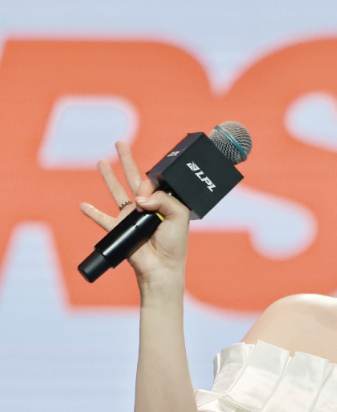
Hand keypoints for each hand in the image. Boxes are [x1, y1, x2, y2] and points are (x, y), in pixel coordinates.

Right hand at [78, 140, 189, 286]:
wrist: (161, 268)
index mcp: (162, 203)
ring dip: (109, 178)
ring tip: (101, 161)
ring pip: (117, 193)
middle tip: (120, 143)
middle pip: (134, 179)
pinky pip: (102, 219)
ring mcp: (132, 218)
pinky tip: (83, 205)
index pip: (152, 182)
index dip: (147, 182)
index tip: (144, 194)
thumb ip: (163, 198)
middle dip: (127, 161)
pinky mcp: (120, 229)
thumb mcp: (178, 215)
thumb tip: (139, 197)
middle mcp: (147, 208)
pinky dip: (92, 212)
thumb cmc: (174, 244)